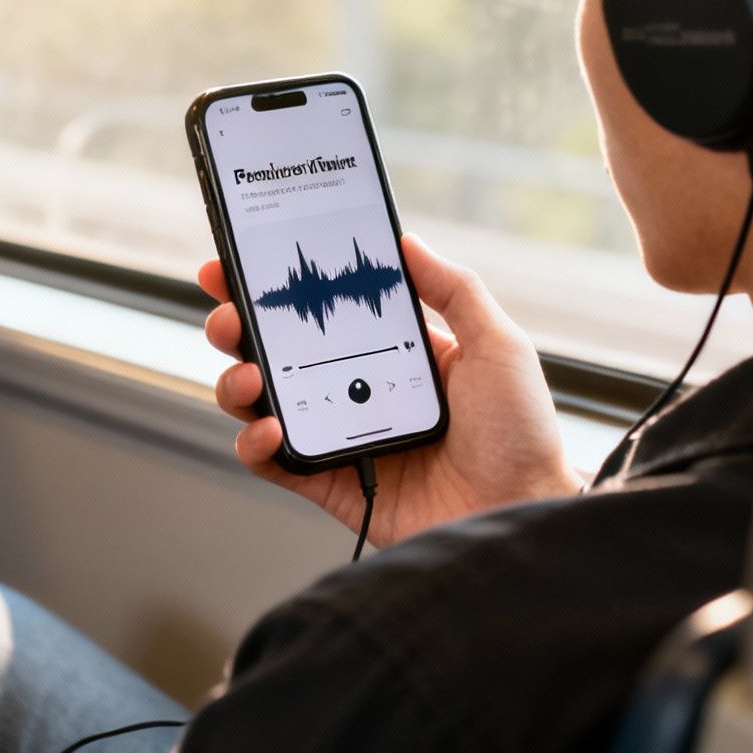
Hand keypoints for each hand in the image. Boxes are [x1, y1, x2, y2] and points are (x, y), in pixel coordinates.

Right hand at [198, 234, 582, 548]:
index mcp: (393, 353)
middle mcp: (359, 391)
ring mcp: (341, 437)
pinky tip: (270, 428)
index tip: (240, 263)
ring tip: (250, 376)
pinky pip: (275, 463)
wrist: (523, 511)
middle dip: (241, 328)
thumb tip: (407, 240)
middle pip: (279, 353)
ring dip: (239, 383)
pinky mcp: (331, 485)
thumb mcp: (497, 345)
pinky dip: (256, 445)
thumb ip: (454, 290)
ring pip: (264, 404)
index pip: (324, 311)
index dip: (279, 288)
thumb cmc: (522, 433)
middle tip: (230, 317)